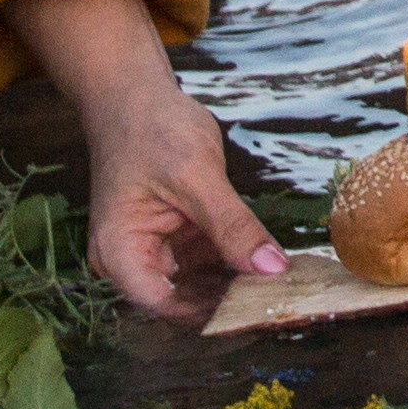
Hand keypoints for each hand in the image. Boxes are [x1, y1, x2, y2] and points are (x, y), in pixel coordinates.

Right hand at [77, 68, 284, 321]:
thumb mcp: (196, 176)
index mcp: (120, 253)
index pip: (167, 305)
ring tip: (287, 286)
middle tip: (286, 300)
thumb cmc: (149, 128)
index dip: (214, 314)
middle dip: (232, 302)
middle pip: (185, 300)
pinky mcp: (177, 239)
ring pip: (202, 285)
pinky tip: (272, 264)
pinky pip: (209, 262)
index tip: (263, 310)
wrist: (133, 94)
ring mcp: (156, 251)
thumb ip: (233, 226)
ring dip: (239, 285)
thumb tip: (272, 270)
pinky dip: (237, 263)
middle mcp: (131, 262)